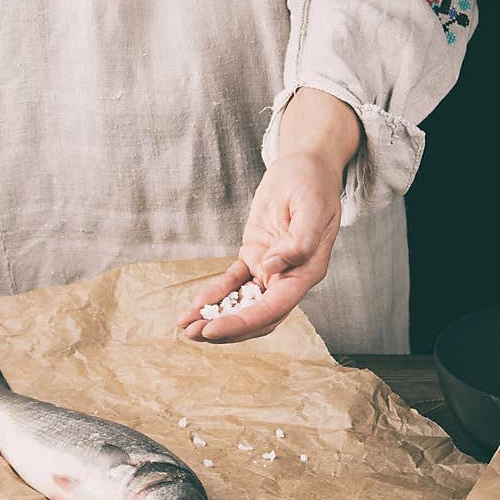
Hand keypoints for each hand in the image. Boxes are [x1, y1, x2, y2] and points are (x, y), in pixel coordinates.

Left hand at [177, 87, 360, 341]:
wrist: (306, 165)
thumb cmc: (313, 184)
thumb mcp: (312, 208)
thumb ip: (298, 243)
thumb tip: (270, 268)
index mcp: (306, 273)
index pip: (273, 309)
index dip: (242, 323)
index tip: (213, 329)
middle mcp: (288, 278)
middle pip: (255, 316)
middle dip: (224, 328)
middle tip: (192, 334)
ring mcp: (270, 269)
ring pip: (242, 303)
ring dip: (215, 316)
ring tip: (186, 326)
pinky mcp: (255, 256)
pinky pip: (233, 282)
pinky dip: (215, 293)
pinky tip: (196, 303)